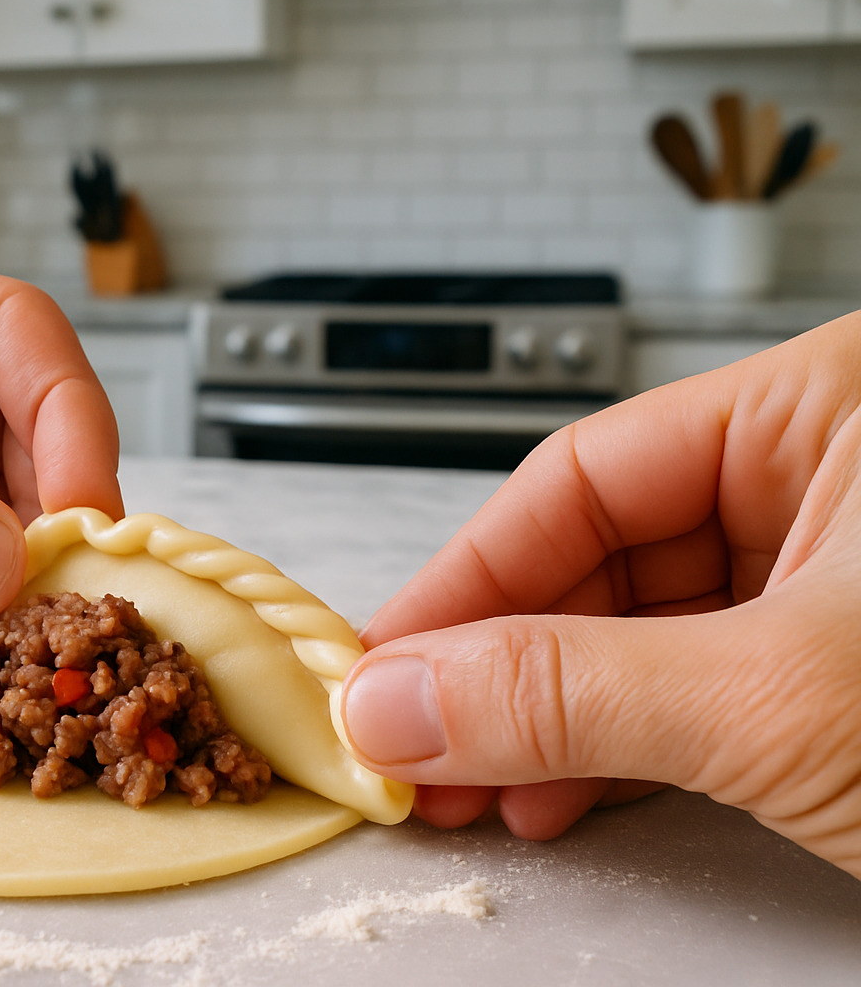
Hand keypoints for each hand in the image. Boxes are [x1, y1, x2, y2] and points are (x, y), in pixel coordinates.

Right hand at [341, 311, 860, 876]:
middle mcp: (829, 475)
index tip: (386, 666)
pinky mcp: (838, 664)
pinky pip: (693, 686)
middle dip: (500, 669)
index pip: (580, 476)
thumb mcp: (779, 701)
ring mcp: (837, 573)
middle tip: (417, 742)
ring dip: (546, 720)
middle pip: (597, 556)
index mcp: (830, 409)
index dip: (464, 580)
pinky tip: (556, 792)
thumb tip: (403, 699)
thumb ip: (573, 694)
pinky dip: (617, 747)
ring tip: (475, 786)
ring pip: (637, 631)